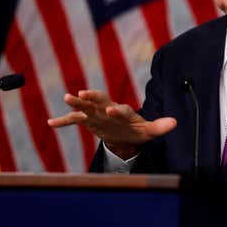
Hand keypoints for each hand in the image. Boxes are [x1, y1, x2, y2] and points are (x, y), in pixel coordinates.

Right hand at [47, 90, 176, 158]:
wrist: (125, 133)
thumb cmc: (138, 130)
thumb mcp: (150, 131)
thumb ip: (160, 126)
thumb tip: (175, 123)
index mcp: (125, 112)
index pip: (122, 109)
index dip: (117, 110)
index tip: (112, 110)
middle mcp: (109, 109)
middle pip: (100, 101)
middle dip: (92, 98)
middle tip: (82, 93)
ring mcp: (97, 114)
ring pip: (85, 107)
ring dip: (76, 103)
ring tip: (66, 97)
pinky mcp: (89, 121)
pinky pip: (74, 120)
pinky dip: (63, 121)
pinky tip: (50, 122)